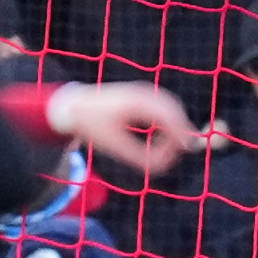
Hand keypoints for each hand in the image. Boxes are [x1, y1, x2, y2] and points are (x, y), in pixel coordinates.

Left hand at [52, 80, 200, 171]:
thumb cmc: (92, 126)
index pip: (169, 116)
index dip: (181, 134)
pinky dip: (169, 120)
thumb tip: (163, 166)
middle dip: (182, 130)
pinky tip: (165, 135)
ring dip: (176, 125)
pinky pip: (163, 106)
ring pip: (171, 106)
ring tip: (175, 146)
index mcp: (137, 103)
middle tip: (184, 150)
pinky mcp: (141, 95)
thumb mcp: (114, 146)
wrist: (73, 105)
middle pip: (174, 109)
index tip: (184, 151)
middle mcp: (143, 93)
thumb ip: (139, 157)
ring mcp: (143, 91)